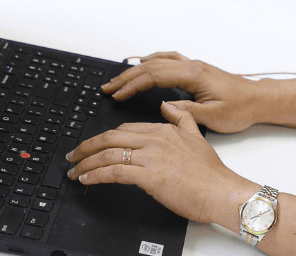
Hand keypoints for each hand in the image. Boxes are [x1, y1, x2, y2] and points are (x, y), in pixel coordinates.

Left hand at [66, 104, 256, 224]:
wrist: (221, 191)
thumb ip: (181, 118)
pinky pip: (114, 172)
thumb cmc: (210, 173)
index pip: (125, 129)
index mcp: (164, 129)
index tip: (94, 146)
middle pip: (111, 137)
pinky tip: (87, 179)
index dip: (105, 137)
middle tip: (74, 155)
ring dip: (86, 162)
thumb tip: (167, 104)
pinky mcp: (149, 176)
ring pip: (109, 154)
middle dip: (87, 147)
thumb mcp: (196, 136)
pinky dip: (96, 175)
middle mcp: (155, 139)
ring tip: (75, 171)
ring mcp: (151, 156)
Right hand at [103, 51, 265, 133]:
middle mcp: (192, 67)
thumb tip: (164, 106)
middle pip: (152, 66)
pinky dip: (153, 60)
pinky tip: (146, 64)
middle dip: (127, 76)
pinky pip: (169, 59)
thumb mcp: (213, 116)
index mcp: (193, 76)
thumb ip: (187, 111)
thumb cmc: (241, 108)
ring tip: (119, 78)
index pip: (154, 76)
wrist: (259, 99)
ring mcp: (194, 66)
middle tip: (108, 87)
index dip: (132, 85)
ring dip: (137, 68)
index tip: (116, 95)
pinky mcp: (197, 70)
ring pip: (159, 61)